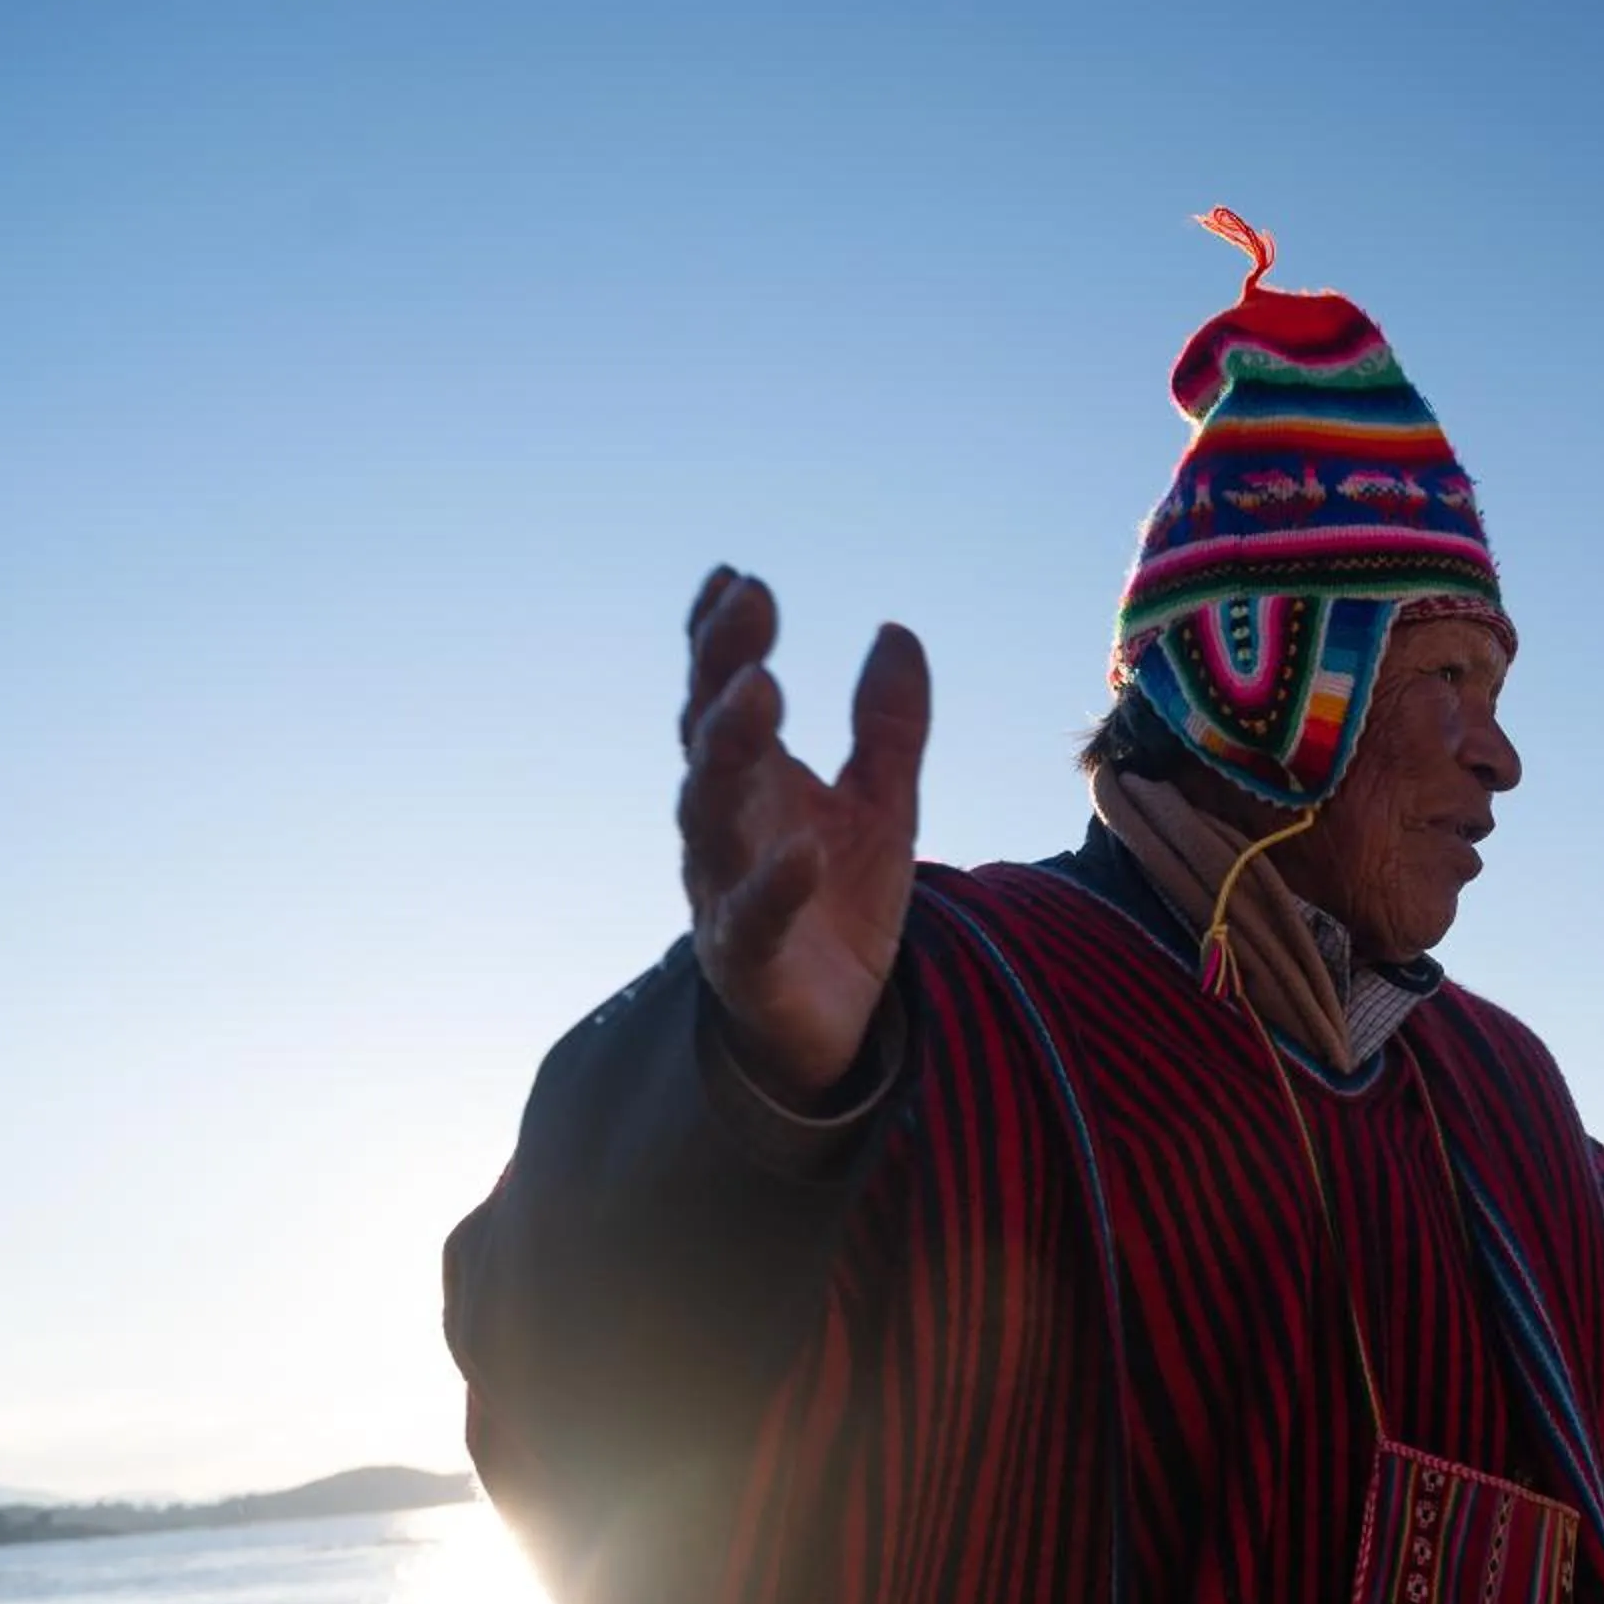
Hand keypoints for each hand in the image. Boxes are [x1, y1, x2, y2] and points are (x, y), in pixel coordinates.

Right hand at [677, 569, 929, 1105]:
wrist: (833, 1026)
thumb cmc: (838, 903)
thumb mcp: (882, 805)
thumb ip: (889, 727)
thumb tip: (895, 630)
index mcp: (752, 780)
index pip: (722, 693)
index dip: (722, 637)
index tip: (738, 577)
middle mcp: (725, 825)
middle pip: (707, 736)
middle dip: (722, 668)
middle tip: (748, 605)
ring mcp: (727, 889)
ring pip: (710, 813)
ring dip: (729, 750)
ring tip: (761, 693)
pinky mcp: (749, 958)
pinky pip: (753, 919)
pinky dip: (774, 885)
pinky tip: (802, 851)